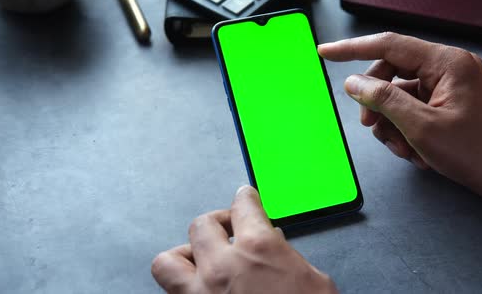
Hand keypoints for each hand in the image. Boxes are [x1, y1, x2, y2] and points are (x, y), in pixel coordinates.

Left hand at [151, 186, 337, 293]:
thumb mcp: (314, 282)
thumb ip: (287, 257)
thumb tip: (274, 247)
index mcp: (259, 249)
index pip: (243, 205)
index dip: (244, 198)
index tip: (244, 197)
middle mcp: (223, 267)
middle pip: (202, 224)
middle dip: (217, 223)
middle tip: (229, 229)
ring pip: (168, 261)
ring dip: (183, 255)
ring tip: (200, 259)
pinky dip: (181, 288)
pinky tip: (201, 290)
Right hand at [318, 32, 481, 192]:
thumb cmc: (475, 151)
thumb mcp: (422, 127)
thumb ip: (384, 99)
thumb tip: (354, 82)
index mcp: (445, 62)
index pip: (389, 45)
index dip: (352, 49)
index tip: (325, 53)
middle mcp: (447, 67)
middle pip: (391, 73)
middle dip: (377, 103)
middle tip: (371, 126)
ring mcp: (447, 85)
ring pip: (398, 95)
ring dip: (392, 123)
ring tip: (403, 148)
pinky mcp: (446, 102)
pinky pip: (411, 108)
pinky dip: (406, 129)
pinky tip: (415, 151)